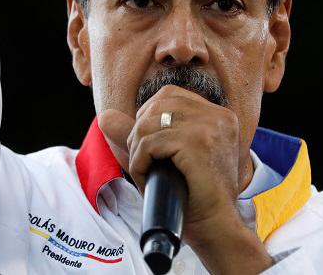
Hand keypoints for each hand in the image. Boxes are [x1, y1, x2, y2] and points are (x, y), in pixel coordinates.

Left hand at [99, 85, 272, 273]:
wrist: (217, 227)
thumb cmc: (194, 197)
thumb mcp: (166, 159)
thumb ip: (137, 135)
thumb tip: (104, 116)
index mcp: (219, 115)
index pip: (170, 95)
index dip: (149, 116)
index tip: (150, 146)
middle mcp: (218, 116)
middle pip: (158, 104)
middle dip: (139, 131)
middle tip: (143, 160)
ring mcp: (210, 127)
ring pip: (150, 122)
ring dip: (138, 148)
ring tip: (144, 171)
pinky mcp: (197, 142)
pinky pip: (151, 142)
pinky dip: (140, 161)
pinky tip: (147, 177)